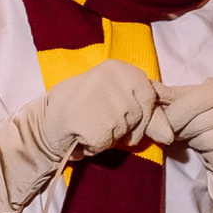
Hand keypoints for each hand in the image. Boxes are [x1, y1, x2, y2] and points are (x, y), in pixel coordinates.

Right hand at [38, 57, 159, 159]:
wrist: (43, 123)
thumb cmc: (82, 111)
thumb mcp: (116, 103)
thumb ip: (143, 113)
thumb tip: (170, 135)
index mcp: (119, 67)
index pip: (149, 95)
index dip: (141, 115)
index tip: (123, 118)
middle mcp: (111, 77)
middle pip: (139, 115)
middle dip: (124, 128)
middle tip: (99, 121)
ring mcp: (101, 99)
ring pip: (123, 130)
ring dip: (108, 136)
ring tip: (87, 125)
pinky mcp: (91, 121)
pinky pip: (106, 142)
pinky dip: (95, 145)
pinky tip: (81, 134)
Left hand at [154, 75, 212, 178]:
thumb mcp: (201, 102)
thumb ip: (175, 95)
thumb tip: (148, 85)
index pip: (181, 100)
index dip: (170, 113)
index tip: (172, 118)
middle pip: (182, 118)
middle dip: (178, 128)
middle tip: (190, 130)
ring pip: (191, 135)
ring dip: (191, 140)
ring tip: (206, 137)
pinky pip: (203, 151)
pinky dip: (203, 152)